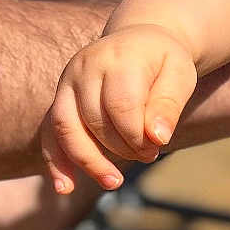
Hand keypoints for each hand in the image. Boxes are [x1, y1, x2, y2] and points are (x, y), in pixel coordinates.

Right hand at [41, 25, 196, 192]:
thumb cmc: (163, 62)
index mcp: (117, 59)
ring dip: (87, 160)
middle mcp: (84, 67)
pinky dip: (56, 161)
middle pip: (94, 119)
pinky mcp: (60, 99)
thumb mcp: (180, 75)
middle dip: (121, 148)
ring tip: (112, 183)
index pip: (120, 106)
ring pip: (65, 128)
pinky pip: (49, 132)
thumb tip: (158, 138)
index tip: (156, 148)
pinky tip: (65, 187)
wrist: (140, 41)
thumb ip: (169, 104)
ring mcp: (67, 83)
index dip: (137, 135)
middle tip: (148, 157)